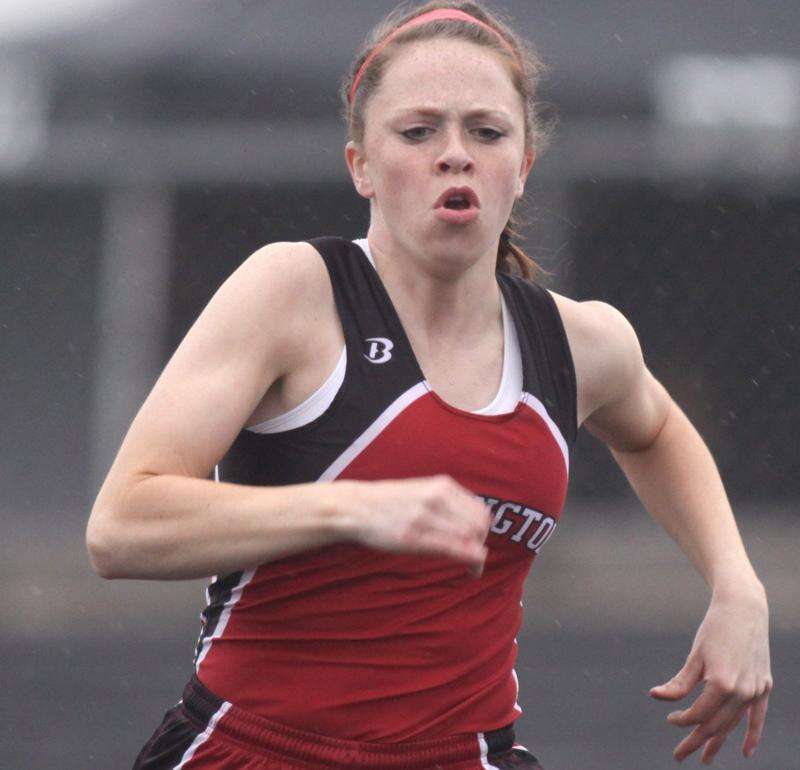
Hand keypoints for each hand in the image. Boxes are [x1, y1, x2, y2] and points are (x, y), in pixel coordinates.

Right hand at [342, 475, 491, 575]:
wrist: (357, 507)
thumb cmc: (389, 502)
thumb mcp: (423, 491)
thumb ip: (447, 502)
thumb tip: (472, 524)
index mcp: (442, 485)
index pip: (480, 510)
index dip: (484, 530)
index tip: (478, 543)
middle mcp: (438, 498)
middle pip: (479, 525)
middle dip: (481, 544)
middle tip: (475, 558)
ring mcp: (426, 516)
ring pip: (469, 537)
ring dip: (478, 556)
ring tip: (473, 568)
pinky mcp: (414, 536)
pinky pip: (453, 548)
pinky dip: (470, 560)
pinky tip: (472, 570)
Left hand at [650, 584, 771, 763]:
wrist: (744, 609)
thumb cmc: (714, 629)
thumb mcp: (694, 656)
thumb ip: (679, 682)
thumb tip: (656, 697)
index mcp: (722, 684)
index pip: (699, 715)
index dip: (682, 721)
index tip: (670, 718)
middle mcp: (742, 692)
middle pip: (716, 726)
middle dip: (697, 741)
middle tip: (680, 755)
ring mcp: (755, 691)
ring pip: (734, 724)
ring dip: (719, 742)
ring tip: (705, 758)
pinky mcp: (764, 686)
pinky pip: (757, 717)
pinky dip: (752, 734)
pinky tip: (745, 751)